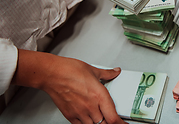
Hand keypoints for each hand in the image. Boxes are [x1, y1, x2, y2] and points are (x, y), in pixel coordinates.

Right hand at [12, 50, 127, 123]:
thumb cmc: (70, 70)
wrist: (52, 74)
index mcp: (99, 95)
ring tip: (101, 118)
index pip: (113, 118)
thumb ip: (107, 74)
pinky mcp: (70, 116)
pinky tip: (89, 120)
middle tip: (112, 119)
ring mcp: (80, 113)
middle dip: (110, 122)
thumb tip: (115, 72)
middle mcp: (91, 106)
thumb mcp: (93, 70)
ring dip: (99, 123)